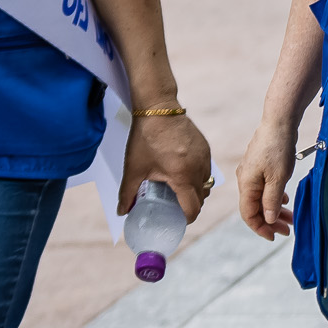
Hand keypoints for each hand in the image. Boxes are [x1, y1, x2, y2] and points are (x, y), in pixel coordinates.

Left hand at [122, 110, 213, 224]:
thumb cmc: (145, 137)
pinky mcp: (205, 147)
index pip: (193, 208)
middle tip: (175, 206)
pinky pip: (206, 169)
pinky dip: (197, 175)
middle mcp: (198, 168)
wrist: (158, 108)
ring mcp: (204, 157)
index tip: (177, 220)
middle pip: (202, 198)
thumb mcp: (134, 168)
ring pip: (206, 183)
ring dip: (195, 190)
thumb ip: (127, 193)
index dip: (186, 219)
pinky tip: (182, 171)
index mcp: (182, 176)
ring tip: (178, 189)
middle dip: (190, 205)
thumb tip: (122, 212)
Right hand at [237, 118, 300, 239]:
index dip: (261, 228)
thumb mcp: (278, 179)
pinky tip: (284, 199)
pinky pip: (263, 187)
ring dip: (274, 209)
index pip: (248, 215)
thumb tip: (268, 220)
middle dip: (270, 221)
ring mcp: (251, 172)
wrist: (279, 121)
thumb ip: (271, 201)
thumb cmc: (278, 148)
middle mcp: (245, 180)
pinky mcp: (259, 165)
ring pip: (260, 198)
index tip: (276, 236)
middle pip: (254, 208)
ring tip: (290, 217)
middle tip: (288, 229)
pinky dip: (274, 196)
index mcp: (246, 185)